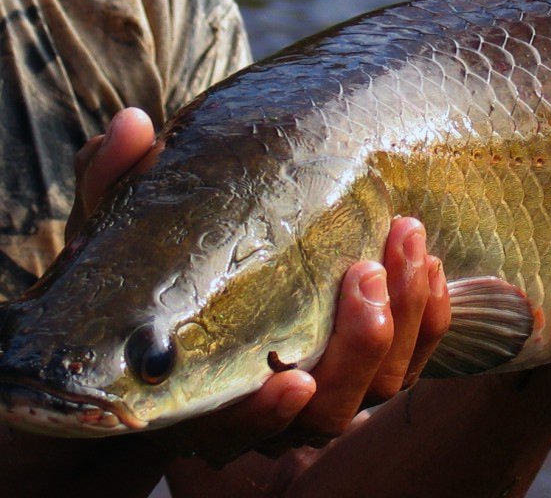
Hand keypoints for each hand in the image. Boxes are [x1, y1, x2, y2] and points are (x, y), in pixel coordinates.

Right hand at [69, 109, 450, 464]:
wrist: (209, 284)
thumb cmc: (155, 265)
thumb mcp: (121, 225)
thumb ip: (117, 185)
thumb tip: (133, 125)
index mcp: (203, 393)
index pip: (234, 427)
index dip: (264, 414)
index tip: (290, 378)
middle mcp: (273, 403)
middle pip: (329, 411)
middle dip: (358, 346)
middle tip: (366, 270)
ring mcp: (330, 385)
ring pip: (383, 384)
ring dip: (405, 317)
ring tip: (408, 237)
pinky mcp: (374, 359)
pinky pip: (417, 356)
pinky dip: (429, 317)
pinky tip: (430, 262)